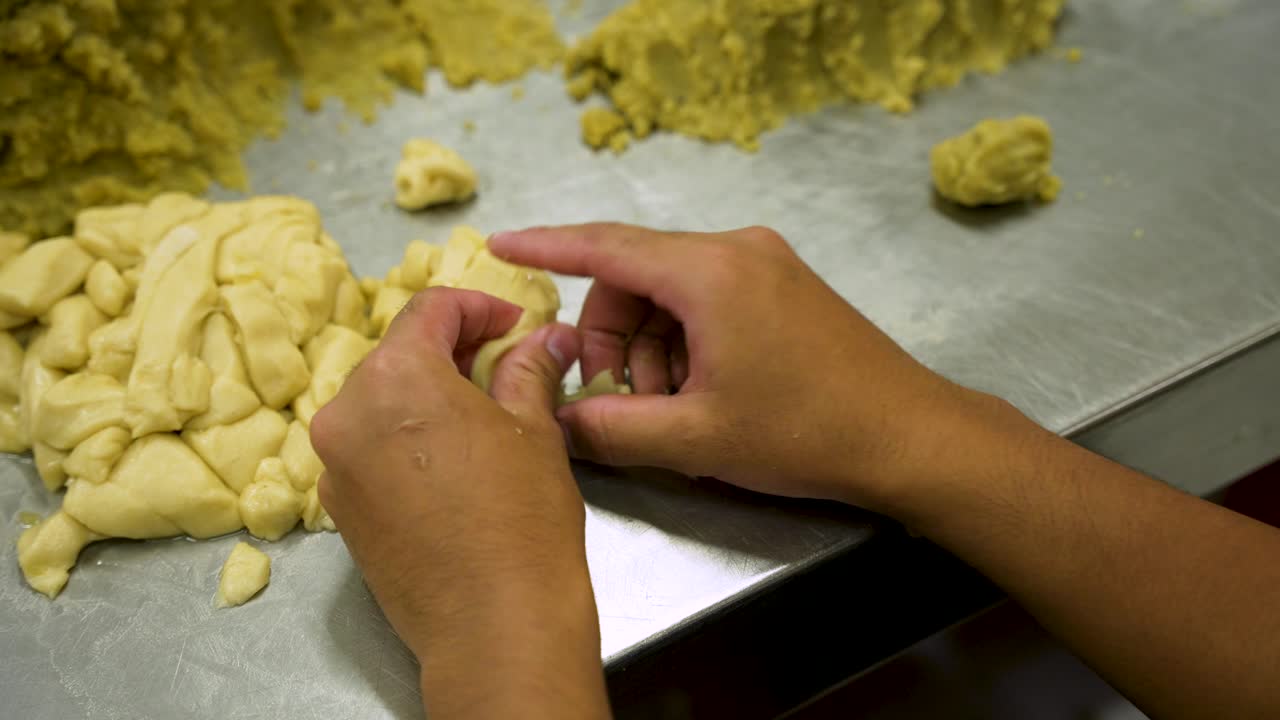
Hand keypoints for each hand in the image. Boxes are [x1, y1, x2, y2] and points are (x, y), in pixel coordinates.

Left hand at [310, 288, 608, 717]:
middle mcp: (346, 412)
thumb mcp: (534, 430)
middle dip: (451, 351)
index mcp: (396, 377)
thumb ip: (530, 369)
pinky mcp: (338, 510)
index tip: (514, 324)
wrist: (492, 625)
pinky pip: (368, 450)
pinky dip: (404, 440)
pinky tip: (450, 465)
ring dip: (426, 397)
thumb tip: (548, 336)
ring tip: (480, 417)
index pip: (431, 310)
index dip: (479, 307)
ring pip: (379, 403)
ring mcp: (334, 465)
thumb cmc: (523, 519)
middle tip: (504, 365)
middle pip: (398, 354)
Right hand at [489, 224, 1011, 512]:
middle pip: (636, 278)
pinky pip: (708, 302)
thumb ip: (610, 429)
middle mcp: (738, 250)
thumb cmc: (804, 433)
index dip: (546, 246)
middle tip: (617, 402)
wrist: (909, 436)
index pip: (605, 247)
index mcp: (711, 272)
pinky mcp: (785, 287)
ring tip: (670, 412)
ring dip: (652, 351)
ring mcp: (767, 264)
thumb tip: (558, 423)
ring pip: (671, 295)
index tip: (500, 246)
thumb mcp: (694, 439)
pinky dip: (686, 345)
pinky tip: (701, 396)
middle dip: (612, 339)